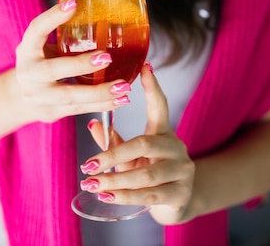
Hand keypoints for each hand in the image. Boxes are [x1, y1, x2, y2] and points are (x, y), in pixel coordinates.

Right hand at [14, 0, 131, 122]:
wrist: (18, 98)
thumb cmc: (39, 63)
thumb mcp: (41, 46)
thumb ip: (62, 33)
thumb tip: (94, 7)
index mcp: (26, 50)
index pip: (36, 30)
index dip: (53, 17)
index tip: (74, 3)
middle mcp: (29, 74)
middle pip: (53, 70)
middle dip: (81, 64)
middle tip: (107, 57)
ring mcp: (39, 96)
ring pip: (70, 96)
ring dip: (99, 92)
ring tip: (124, 86)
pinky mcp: (51, 112)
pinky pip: (79, 109)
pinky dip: (102, 105)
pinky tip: (120, 100)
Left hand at [80, 63, 195, 224]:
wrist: (178, 204)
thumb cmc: (150, 173)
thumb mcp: (132, 156)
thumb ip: (114, 142)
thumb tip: (93, 123)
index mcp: (163, 133)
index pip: (160, 106)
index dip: (153, 86)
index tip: (145, 66)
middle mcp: (176, 148)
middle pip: (144, 145)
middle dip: (112, 155)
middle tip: (87, 165)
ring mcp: (182, 171)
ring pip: (145, 175)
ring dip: (115, 181)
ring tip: (91, 184)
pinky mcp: (181, 194)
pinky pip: (150, 195)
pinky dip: (126, 197)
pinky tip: (107, 197)